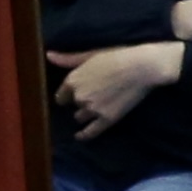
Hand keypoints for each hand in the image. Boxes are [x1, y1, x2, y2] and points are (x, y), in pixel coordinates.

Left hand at [48, 40, 186, 135]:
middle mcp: (79, 97)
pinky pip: (90, 132)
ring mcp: (92, 109)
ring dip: (86, 113)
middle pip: (73, 106)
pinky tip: (80, 136)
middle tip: (94, 94)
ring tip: (97, 106)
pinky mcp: (106, 119)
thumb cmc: (118, 55)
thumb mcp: (91, 54)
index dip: (68, 95)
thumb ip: (68, 59)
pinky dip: (83, 135)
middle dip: (80, 101)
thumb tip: (48, 56)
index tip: (74, 94)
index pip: (61, 96)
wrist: (142, 67)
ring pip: (80, 117)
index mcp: (73, 80)